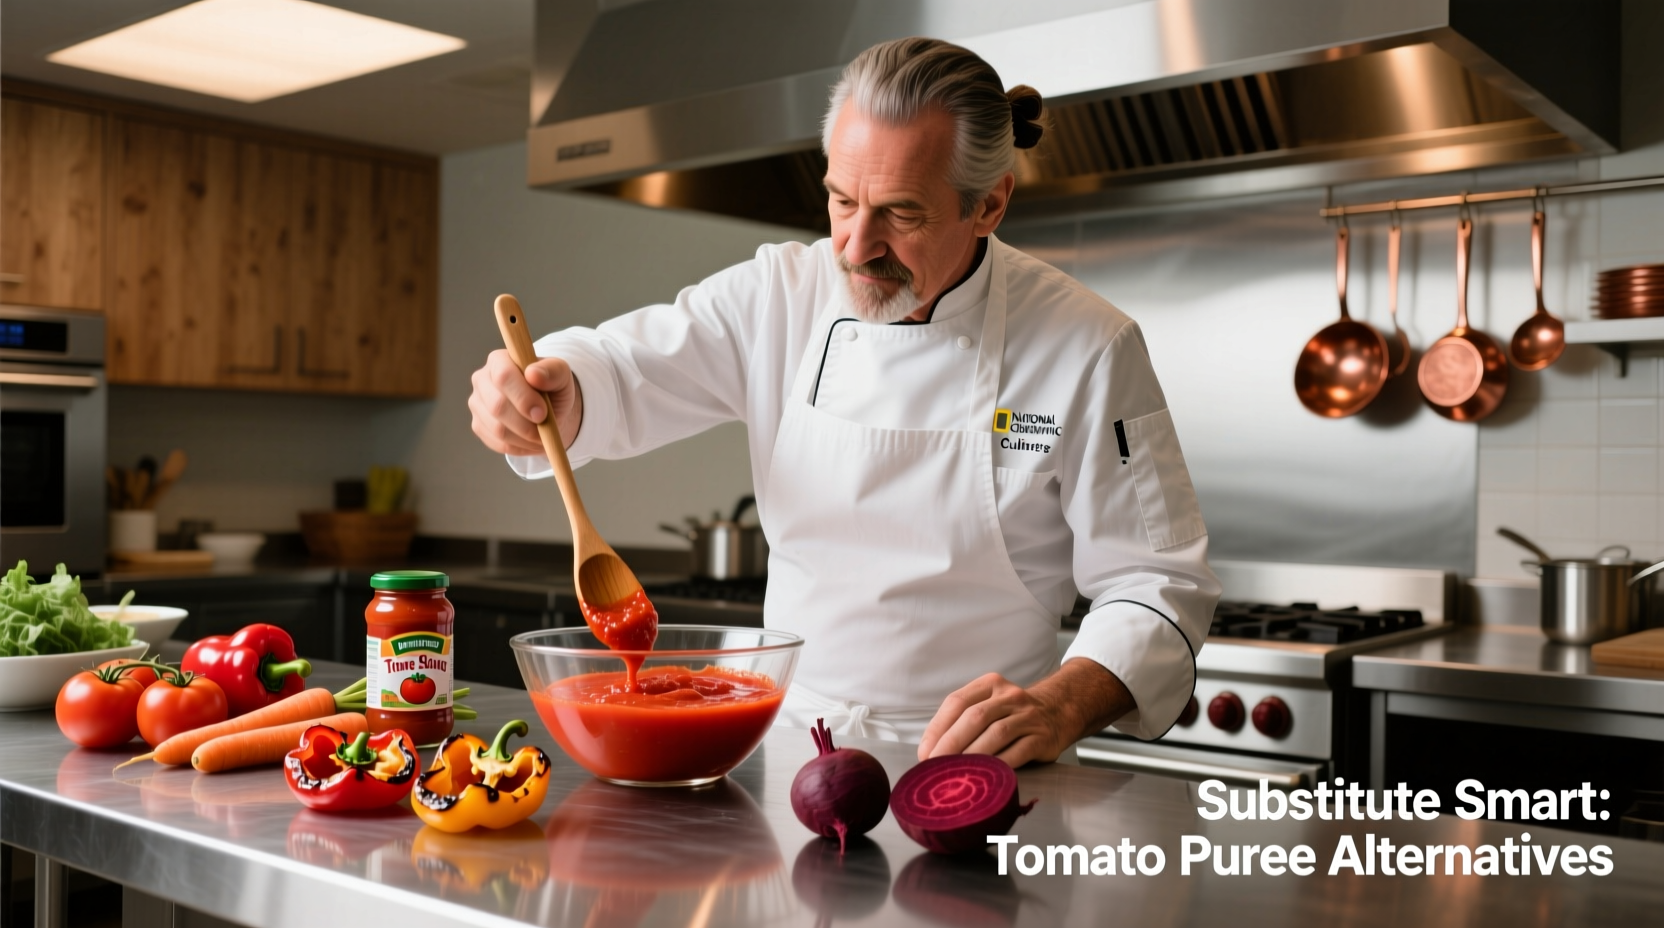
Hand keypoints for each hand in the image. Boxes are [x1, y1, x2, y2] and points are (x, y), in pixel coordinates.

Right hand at [468, 349, 583, 454]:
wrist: (547, 408)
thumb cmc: (552, 387)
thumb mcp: (561, 375)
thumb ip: (552, 371)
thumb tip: (533, 374)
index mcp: (499, 360)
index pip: (503, 377)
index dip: (522, 398)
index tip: (542, 413)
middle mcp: (482, 379)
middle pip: (497, 406)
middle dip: (526, 424)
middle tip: (546, 430)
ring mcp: (477, 404)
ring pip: (497, 429)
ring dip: (525, 439)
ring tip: (544, 437)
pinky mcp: (479, 425)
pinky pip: (497, 443)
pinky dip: (520, 447)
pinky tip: (533, 442)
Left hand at [917, 659, 1134, 767]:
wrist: (1059, 712)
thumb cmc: (1013, 714)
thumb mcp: (990, 705)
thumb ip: (963, 720)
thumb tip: (930, 752)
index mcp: (989, 684)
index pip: (957, 702)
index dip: (938, 728)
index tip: (924, 752)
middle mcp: (1009, 696)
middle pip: (974, 718)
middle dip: (950, 744)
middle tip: (935, 766)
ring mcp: (1027, 715)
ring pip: (995, 734)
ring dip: (972, 756)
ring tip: (955, 773)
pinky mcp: (1042, 737)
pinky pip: (1018, 752)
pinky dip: (999, 765)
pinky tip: (986, 777)